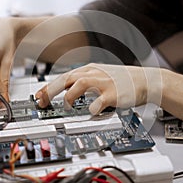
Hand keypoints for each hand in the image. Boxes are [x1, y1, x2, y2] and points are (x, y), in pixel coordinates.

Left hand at [36, 63, 161, 114]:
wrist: (144, 80)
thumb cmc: (121, 80)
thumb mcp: (100, 75)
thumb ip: (84, 81)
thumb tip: (66, 90)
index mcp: (90, 70)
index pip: (64, 77)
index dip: (49, 86)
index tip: (38, 96)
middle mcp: (94, 74)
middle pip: (67, 79)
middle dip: (51, 90)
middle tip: (42, 102)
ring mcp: (104, 83)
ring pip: (80, 84)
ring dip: (69, 96)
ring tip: (66, 107)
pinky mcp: (114, 94)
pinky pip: (99, 101)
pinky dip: (91, 107)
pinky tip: (89, 112)